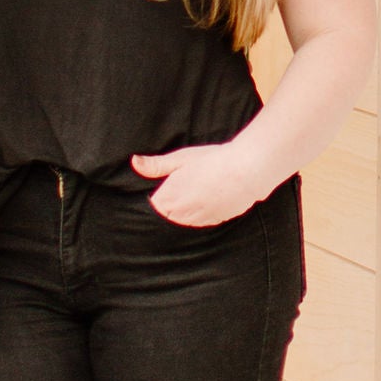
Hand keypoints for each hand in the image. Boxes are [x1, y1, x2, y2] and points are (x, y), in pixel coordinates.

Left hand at [130, 139, 269, 228]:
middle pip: (166, 217)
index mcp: (169, 198)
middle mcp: (181, 214)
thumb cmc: (212, 160)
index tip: (161, 189)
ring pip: (182, 222)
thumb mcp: (181, 158)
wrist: (246, 171)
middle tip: (181, 188)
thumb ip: (156, 165)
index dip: (156, 198)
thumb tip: (134, 162)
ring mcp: (199, 220)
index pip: (152, 208)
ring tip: (195, 193)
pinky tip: (207, 200)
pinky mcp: (215, 221)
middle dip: (168, 207)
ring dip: (184, 212)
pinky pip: (200, 223)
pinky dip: (200, 214)